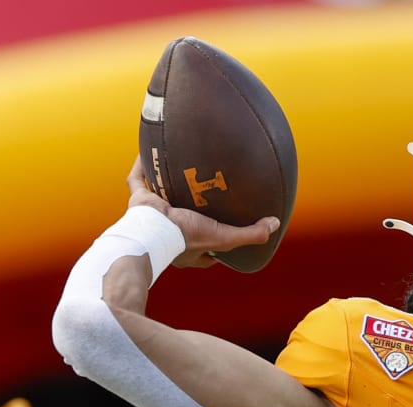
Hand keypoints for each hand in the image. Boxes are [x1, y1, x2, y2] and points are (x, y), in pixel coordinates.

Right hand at [126, 158, 277, 268]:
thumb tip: (275, 224)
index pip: (205, 251)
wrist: (151, 230)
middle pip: (182, 223)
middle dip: (191, 212)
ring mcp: (151, 218)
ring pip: (159, 200)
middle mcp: (168, 235)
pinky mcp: (139, 201)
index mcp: (187, 250)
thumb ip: (251, 233)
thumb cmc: (185, 238)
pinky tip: (148, 150)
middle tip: (203, 197)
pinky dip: (141, 167)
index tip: (227, 232)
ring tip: (179, 171)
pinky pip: (137, 180)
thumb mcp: (224, 237)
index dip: (216, 244)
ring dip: (166, 188)